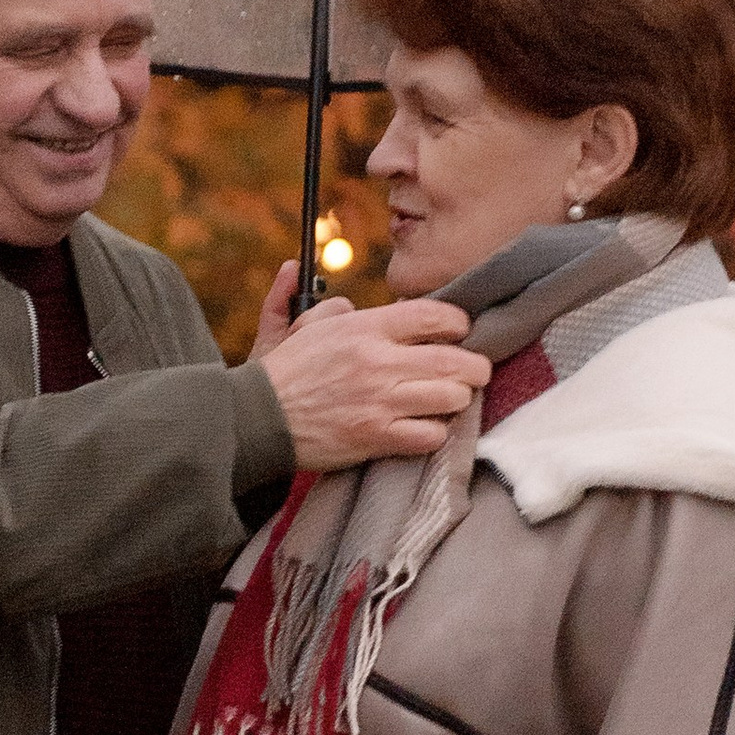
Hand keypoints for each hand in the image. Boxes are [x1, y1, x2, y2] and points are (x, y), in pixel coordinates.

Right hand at [253, 270, 489, 471]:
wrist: (258, 418)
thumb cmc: (284, 372)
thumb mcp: (305, 327)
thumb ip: (333, 308)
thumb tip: (343, 298)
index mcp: (365, 328)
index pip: (435, 315)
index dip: (459, 323)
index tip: (460, 332)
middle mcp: (378, 362)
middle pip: (456, 361)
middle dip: (476, 367)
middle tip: (474, 372)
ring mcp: (380, 402)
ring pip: (452, 398)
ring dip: (457, 400)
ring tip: (448, 400)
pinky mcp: (376, 436)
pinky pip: (430, 435)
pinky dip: (435, 433)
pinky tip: (425, 427)